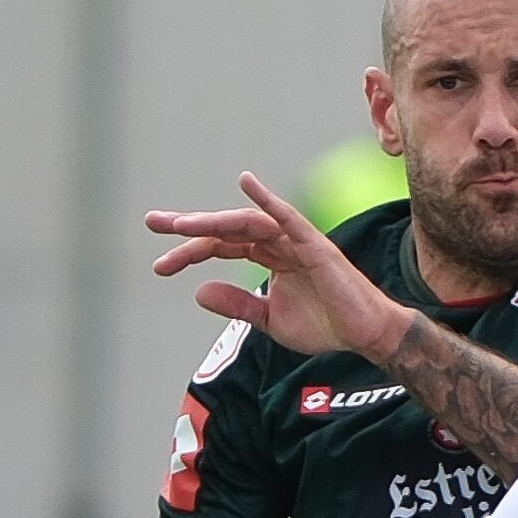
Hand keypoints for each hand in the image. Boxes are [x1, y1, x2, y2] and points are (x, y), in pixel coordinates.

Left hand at [146, 169, 410, 364]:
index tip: (159, 266)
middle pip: (226, 229)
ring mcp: (295, 240)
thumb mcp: (270, 319)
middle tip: (153, 222)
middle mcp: (277, 242)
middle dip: (189, 226)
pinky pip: (288, 218)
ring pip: (247, 224)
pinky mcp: (314, 246)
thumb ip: (237, 305)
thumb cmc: (325, 324)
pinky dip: (268, 199)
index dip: (188, 253)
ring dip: (214, 221)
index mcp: (267, 257)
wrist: (364, 334)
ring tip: (181, 225)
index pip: (220, 246)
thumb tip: (198, 291)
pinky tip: (247, 182)